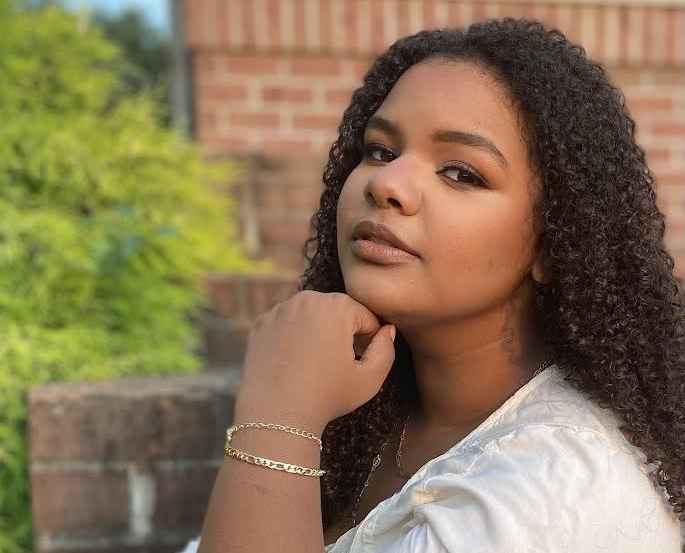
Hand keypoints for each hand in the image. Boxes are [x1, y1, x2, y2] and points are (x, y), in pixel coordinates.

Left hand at [234, 291, 396, 431]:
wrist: (276, 414)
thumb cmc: (327, 397)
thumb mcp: (370, 378)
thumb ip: (386, 349)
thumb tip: (387, 329)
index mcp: (337, 305)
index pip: (366, 318)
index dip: (369, 341)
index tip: (360, 363)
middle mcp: (307, 298)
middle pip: (337, 312)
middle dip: (343, 332)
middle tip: (338, 364)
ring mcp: (280, 309)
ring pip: (311, 316)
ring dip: (318, 332)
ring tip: (317, 364)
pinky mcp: (261, 323)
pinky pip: (287, 324)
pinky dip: (293, 337)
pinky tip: (295, 363)